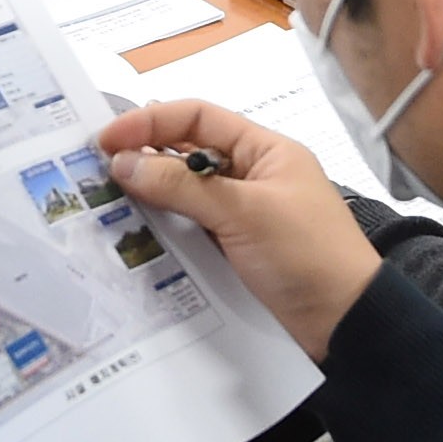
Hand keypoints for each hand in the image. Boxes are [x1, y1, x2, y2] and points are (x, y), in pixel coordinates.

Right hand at [97, 102, 380, 359]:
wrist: (346, 323)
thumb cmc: (309, 256)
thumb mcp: (245, 213)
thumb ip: (183, 186)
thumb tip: (125, 163)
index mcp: (265, 150)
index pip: (198, 118)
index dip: (150, 123)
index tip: (107, 139)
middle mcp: (252, 176)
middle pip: (187, 152)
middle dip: (144, 156)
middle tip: (95, 168)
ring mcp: (244, 214)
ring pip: (185, 192)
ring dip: (150, 194)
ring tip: (107, 200)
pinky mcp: (237, 249)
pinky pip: (191, 228)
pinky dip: (164, 228)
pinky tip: (138, 235)